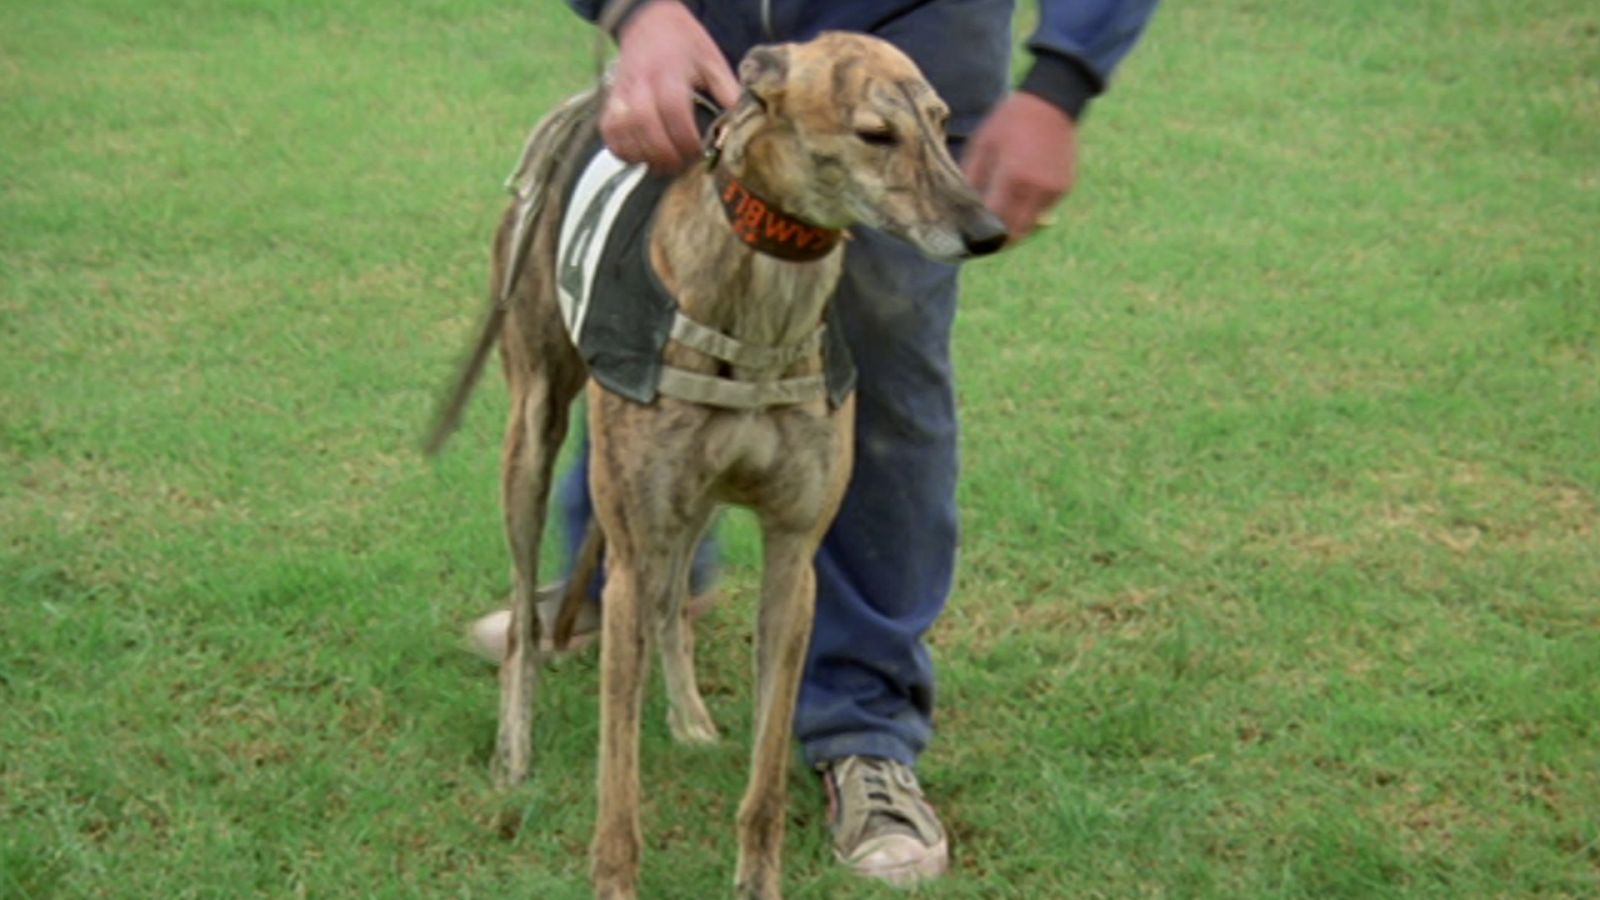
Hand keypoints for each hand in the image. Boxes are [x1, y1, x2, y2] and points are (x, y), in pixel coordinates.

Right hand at [602, 1, 739, 171]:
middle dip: (664, 152)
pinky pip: (608, 131)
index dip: (686, 138)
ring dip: (642, 154)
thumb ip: (726, 89)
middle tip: (680, 165)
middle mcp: (641, 84)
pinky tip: (639, 156)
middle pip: (646, 124)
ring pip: (623, 131)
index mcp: (669, 73)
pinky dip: (620, 149)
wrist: (648, 19)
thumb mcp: (711, 58)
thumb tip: (739, 120)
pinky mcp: (610, 99)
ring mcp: (622, 92)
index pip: (673, 110)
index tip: (699, 152)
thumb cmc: (683, 41)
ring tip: (662, 164)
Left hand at [962, 92, 1078, 242]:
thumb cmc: (1010, 121)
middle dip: (998, 239)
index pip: (995, 219)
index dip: (981, 232)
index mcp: (1012, 176)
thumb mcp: (982, 144)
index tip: (968, 237)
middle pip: (1015, 231)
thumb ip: (972, 178)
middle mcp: (1036, 188)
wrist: (1051, 103)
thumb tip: (962, 207)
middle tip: (983, 239)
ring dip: (1014, 226)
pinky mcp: (1063, 188)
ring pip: (1030, 224)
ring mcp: (1053, 190)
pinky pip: (1041, 211)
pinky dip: (1028, 211)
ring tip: (998, 219)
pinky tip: (1018, 197)